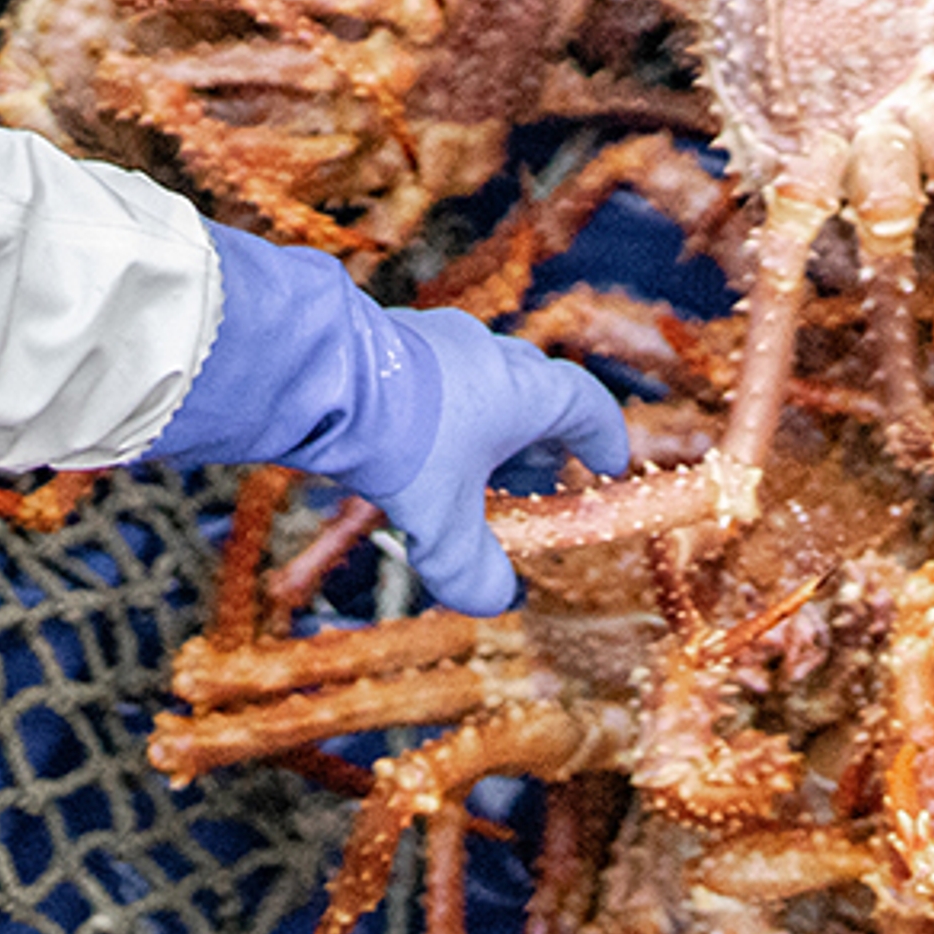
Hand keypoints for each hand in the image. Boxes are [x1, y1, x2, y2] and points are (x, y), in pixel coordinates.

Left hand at [145, 224, 630, 612]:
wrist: (327, 380)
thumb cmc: (403, 443)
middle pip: (534, 385)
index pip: (585, 405)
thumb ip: (470, 568)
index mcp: (524, 392)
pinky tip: (411, 435)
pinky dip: (436, 402)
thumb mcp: (442, 524)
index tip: (606, 461)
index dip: (601, 435)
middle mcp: (488, 353)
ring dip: (482, 414)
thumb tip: (491, 599)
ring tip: (467, 458)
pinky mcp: (392, 334)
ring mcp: (438, 337)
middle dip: (540, 428)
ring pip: (479, 373)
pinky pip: (431, 369)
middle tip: (534, 467)